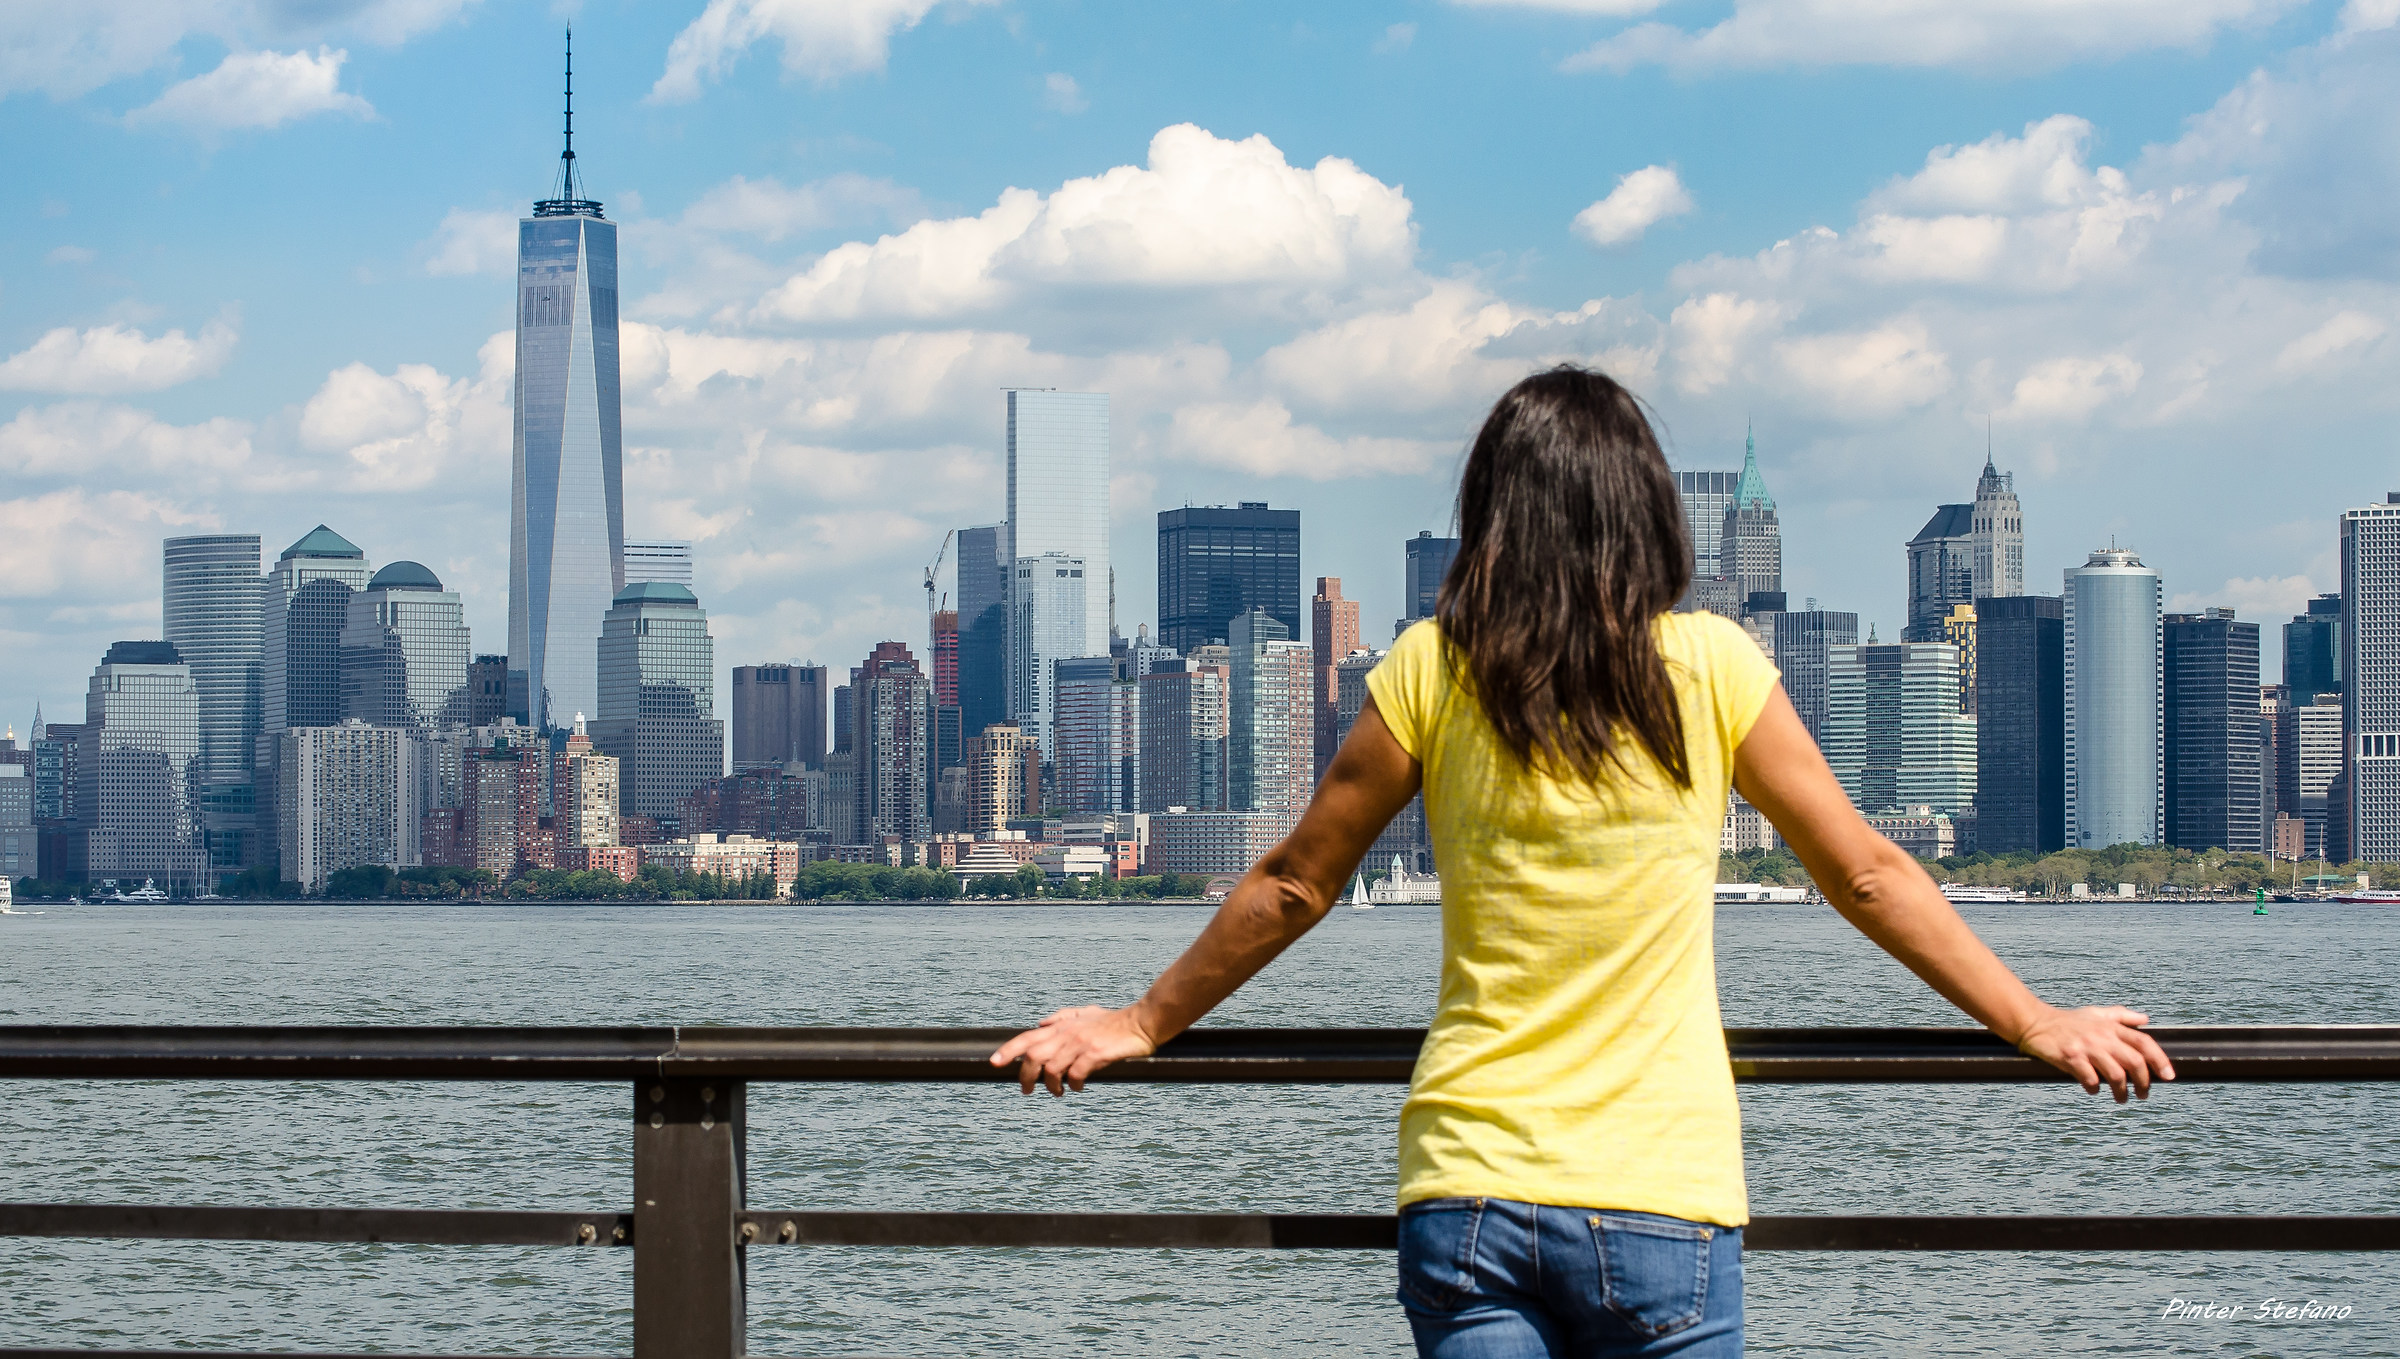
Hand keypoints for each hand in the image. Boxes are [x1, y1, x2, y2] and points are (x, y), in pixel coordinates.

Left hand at [989, 1006, 1159, 1096]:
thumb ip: (1062, 1016)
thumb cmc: (1114, 1020)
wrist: (1141, 1022)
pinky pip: (1075, 1074)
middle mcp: (1067, 1034)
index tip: (995, 1063)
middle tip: (1027, 1090)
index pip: (1027, 1037)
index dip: (1009, 1050)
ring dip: (1051, 1085)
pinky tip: (1077, 1088)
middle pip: (1034, 1056)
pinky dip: (1073, 1084)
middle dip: (1026, 1076)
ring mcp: (1080, 1043)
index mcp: (1062, 1026)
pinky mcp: (1095, 1053)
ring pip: (1052, 1069)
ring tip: (1058, 1092)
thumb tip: (1041, 1022)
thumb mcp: (1085, 1013)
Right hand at [2012, 1005, 2176, 1101]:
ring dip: (2122, 1091)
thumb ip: (2122, 1016)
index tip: (2168, 1076)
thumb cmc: (2067, 1020)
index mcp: (2111, 1026)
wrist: (2034, 1022)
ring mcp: (2086, 1047)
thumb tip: (2145, 1019)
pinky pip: (2090, 1079)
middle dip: (2143, 1083)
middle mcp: (2102, 1036)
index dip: (2160, 1060)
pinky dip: (2095, 1088)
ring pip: (2116, 1075)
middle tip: (2143, 1094)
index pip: (2144, 1042)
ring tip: (2121, 1098)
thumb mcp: (2096, 1013)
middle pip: (2134, 1062)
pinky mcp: (2070, 1058)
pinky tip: (2094, 1090)